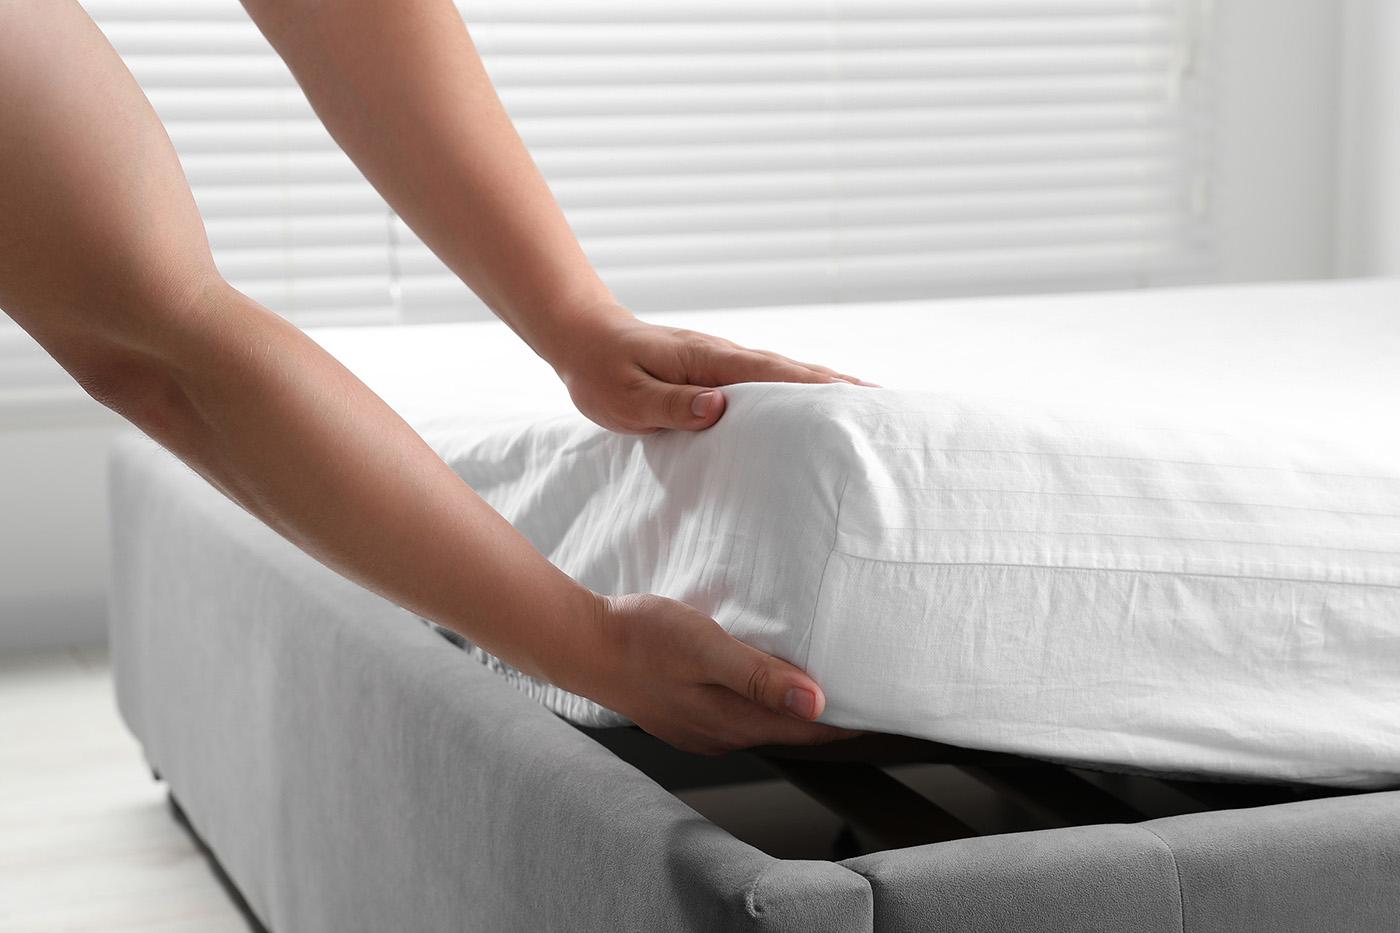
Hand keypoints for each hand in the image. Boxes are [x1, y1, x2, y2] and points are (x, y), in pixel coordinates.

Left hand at [545, 303, 869, 433]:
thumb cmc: (600, 371)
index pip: (776, 375)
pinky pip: (765, 386)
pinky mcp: (715, 375)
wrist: (581, 337)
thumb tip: (721, 408)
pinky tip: (810, 412)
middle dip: (840, 387)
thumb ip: (673, 404)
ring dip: (824, 391)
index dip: (819, 388)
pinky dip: (795, 394)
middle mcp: (725, 357)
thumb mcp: (627, 397)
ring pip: (784, 377)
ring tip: (867, 411)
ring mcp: (723, 364)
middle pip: (794, 372)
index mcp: (710, 360)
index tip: (862, 399)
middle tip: (888, 407)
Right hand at [563, 593, 856, 754]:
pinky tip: (766, 678)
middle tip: (868, 690)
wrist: (582, 644)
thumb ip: (761, 676)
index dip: (851, 721)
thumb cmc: (639, 639)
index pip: (811, 731)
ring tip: (828, 681)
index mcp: (733, 722)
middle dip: (831, 716)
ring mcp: (702, 728)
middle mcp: (722, 734)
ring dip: (796, 708)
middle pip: (792, 731)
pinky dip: (764, 700)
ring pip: (765, 723)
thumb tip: (816, 702)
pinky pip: (739, 713)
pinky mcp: (687, 714)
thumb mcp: (707, 648)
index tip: (886, 708)